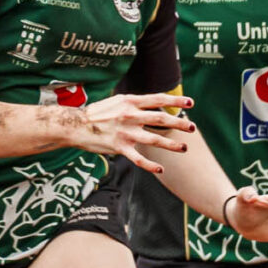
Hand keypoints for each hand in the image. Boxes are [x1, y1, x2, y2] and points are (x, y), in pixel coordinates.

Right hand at [72, 93, 194, 173]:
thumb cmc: (97, 113)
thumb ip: (134, 103)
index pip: (158, 99)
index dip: (176, 100)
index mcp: (130, 102)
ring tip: (184, 148)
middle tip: (192, 127)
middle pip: (161, 119)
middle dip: (180, 123)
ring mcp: (126, 132)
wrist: (75, 125)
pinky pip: (138, 159)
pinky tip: (161, 168)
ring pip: (154, 139)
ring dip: (171, 144)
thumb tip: (152, 103)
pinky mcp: (119, 147)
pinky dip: (151, 165)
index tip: (191, 103)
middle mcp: (130, 116)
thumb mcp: (116, 101)